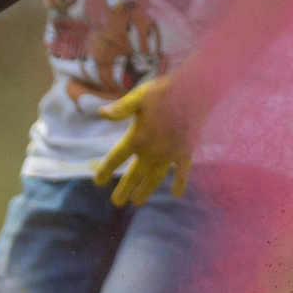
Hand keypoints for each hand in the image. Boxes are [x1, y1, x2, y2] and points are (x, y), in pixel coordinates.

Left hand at [94, 74, 193, 205]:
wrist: (195, 91)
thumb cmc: (166, 91)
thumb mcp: (139, 96)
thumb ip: (121, 108)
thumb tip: (101, 113)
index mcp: (137, 137)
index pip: (116, 158)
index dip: (106, 170)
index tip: (98, 181)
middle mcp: (151, 151)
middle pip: (134, 174)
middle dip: (124, 189)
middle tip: (117, 202)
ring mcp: (169, 154)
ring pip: (154, 178)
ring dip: (145, 191)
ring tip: (137, 201)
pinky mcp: (185, 152)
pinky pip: (182, 173)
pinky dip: (180, 184)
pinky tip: (176, 194)